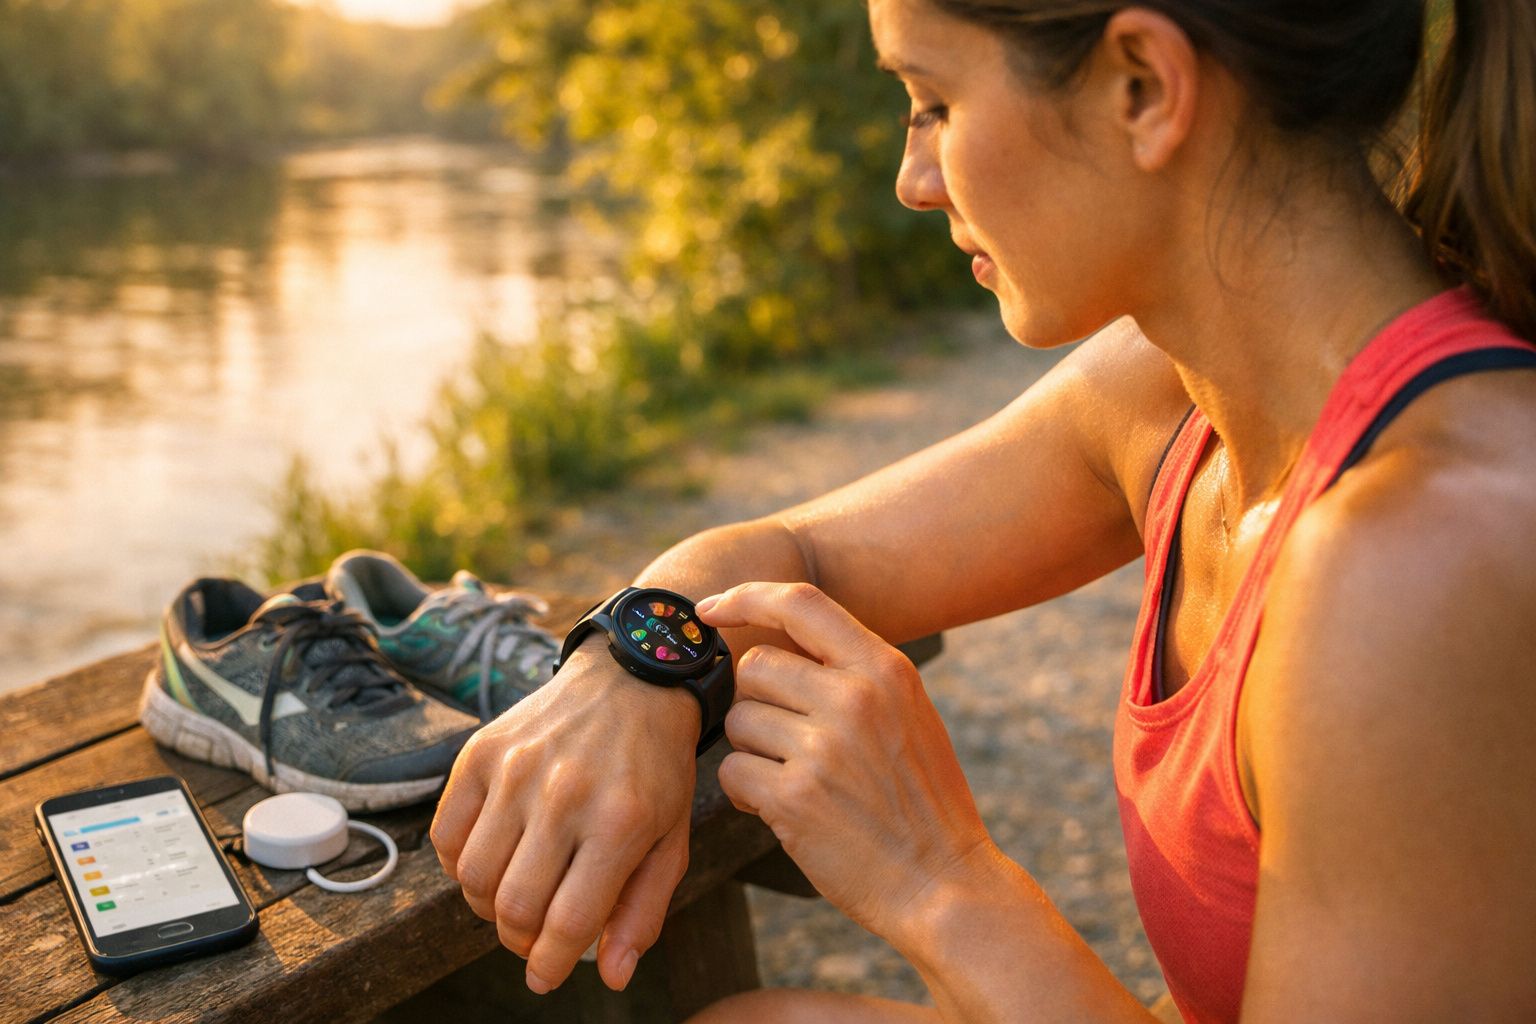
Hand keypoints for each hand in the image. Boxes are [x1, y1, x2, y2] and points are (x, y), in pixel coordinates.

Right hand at [429, 641, 699, 993]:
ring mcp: (516, 771)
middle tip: (533, 936)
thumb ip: (642, 911)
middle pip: (513, 907)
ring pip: (474, 878)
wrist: (631, 680)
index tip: (545, 977)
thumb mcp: (669, 839)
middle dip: (519, 940)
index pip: (568, 923)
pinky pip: (447, 837)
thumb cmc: (655, 769)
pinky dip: (461, 865)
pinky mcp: (480, 752)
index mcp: (619, 823)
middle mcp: (564, 795)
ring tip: (517, 894)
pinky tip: (494, 857)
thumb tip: (612, 976)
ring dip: (489, 906)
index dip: (550, 966)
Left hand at [698, 582, 994, 945]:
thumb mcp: (910, 714)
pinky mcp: (794, 798)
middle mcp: (854, 698)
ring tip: (795, 780)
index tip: (710, 609)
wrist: (944, 885)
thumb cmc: (921, 801)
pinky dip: (746, 793)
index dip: (746, 598)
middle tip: (786, 742)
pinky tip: (783, 810)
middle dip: (757, 703)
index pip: (801, 603)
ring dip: (752, 751)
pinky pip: (733, 772)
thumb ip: (855, 673)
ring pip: (738, 719)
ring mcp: (823, 747)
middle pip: (755, 667)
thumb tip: (777, 645)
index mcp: (886, 668)